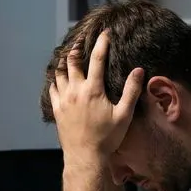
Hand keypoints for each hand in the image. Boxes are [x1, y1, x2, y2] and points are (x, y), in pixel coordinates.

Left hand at [49, 31, 143, 167]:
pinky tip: (58, 78)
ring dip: (64, 62)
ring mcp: (64, 99)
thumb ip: (131, 91)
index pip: (97, 59)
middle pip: (73, 62)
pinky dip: (55, 80)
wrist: (85, 157)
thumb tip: (139, 71)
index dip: (102, 43)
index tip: (105, 33)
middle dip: (77, 48)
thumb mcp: (124, 115)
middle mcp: (76, 91)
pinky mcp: (57, 109)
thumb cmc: (107, 138)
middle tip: (81, 41)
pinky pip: (52, 88)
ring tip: (68, 56)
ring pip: (59, 73)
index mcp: (93, 90)